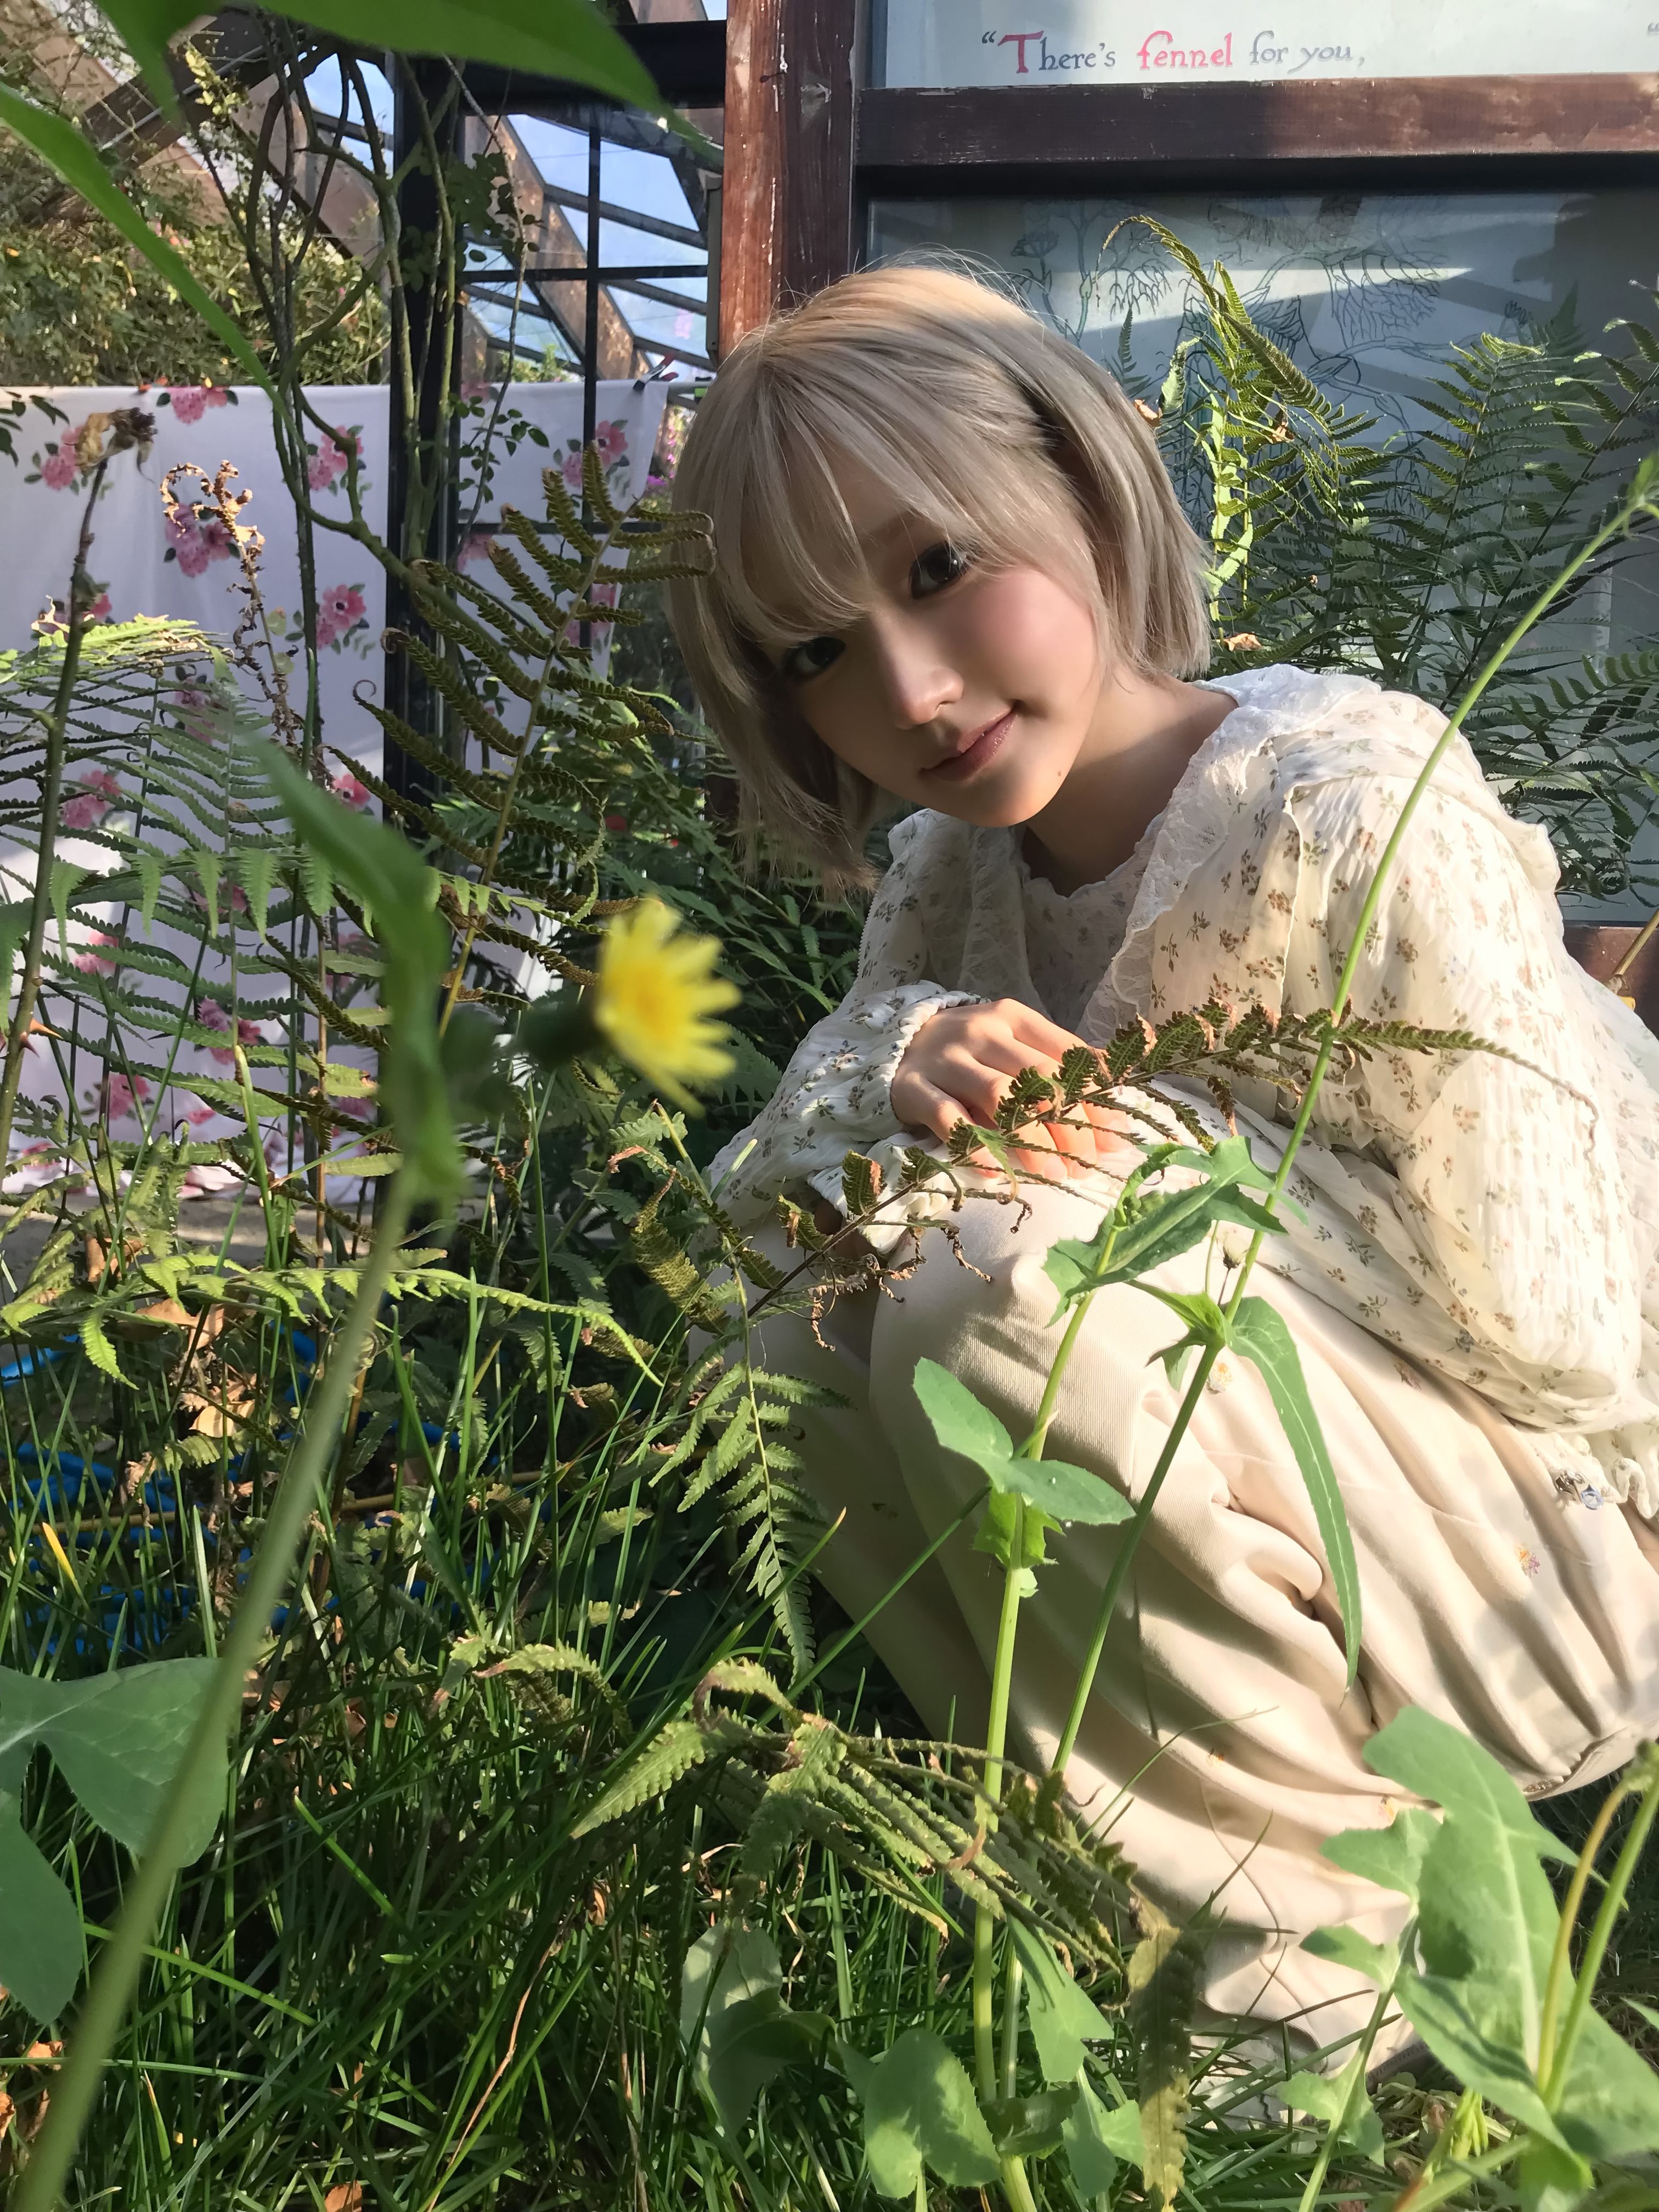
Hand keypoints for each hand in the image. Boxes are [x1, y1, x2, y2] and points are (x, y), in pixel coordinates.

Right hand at [891, 998, 1137, 1178]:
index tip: (1117, 1133)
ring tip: (1053, 1173)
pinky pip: (948, 1119)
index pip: (1066, 1055)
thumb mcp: (1013, 1043)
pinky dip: (975, 1146)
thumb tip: (1117, 1088)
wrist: (897, 1043)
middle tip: (1085, 1162)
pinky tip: (996, 1170)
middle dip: (1070, 1124)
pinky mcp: (914, 1088)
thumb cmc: (970, 1051)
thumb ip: (1059, 1061)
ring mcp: (946, 1059)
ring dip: (1031, 1138)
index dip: (1097, 1096)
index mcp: (1013, 1018)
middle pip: (1038, 1078)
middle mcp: (981, 1032)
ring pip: (998, 1096)